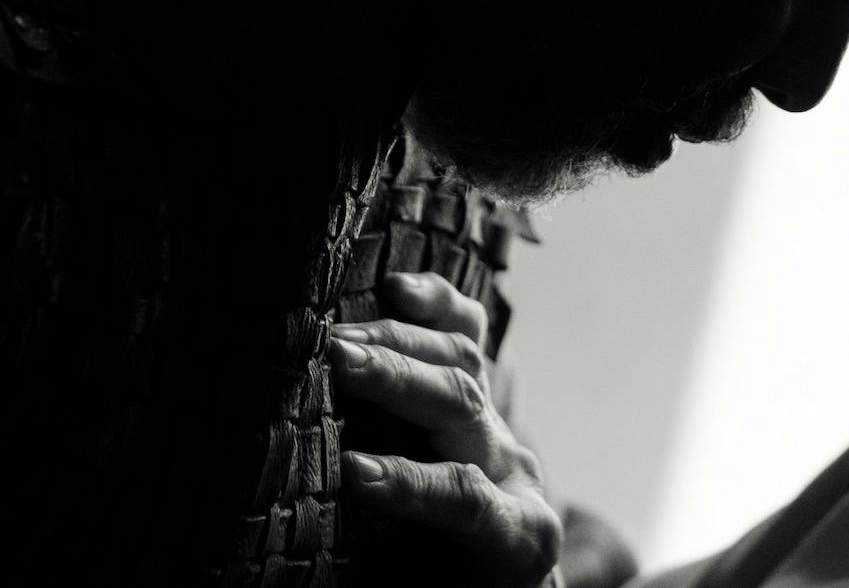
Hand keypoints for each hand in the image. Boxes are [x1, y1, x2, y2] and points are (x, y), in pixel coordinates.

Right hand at [332, 271, 562, 587]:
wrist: (504, 580)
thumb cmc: (453, 587)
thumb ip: (391, 560)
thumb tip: (335, 518)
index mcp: (512, 537)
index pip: (467, 499)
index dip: (412, 483)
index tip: (354, 471)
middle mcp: (513, 472)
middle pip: (463, 410)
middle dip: (400, 380)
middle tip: (338, 362)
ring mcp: (501, 431)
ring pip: (463, 366)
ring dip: (398, 342)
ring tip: (339, 338)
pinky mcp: (489, 402)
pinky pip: (474, 340)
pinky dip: (440, 307)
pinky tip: (398, 289)